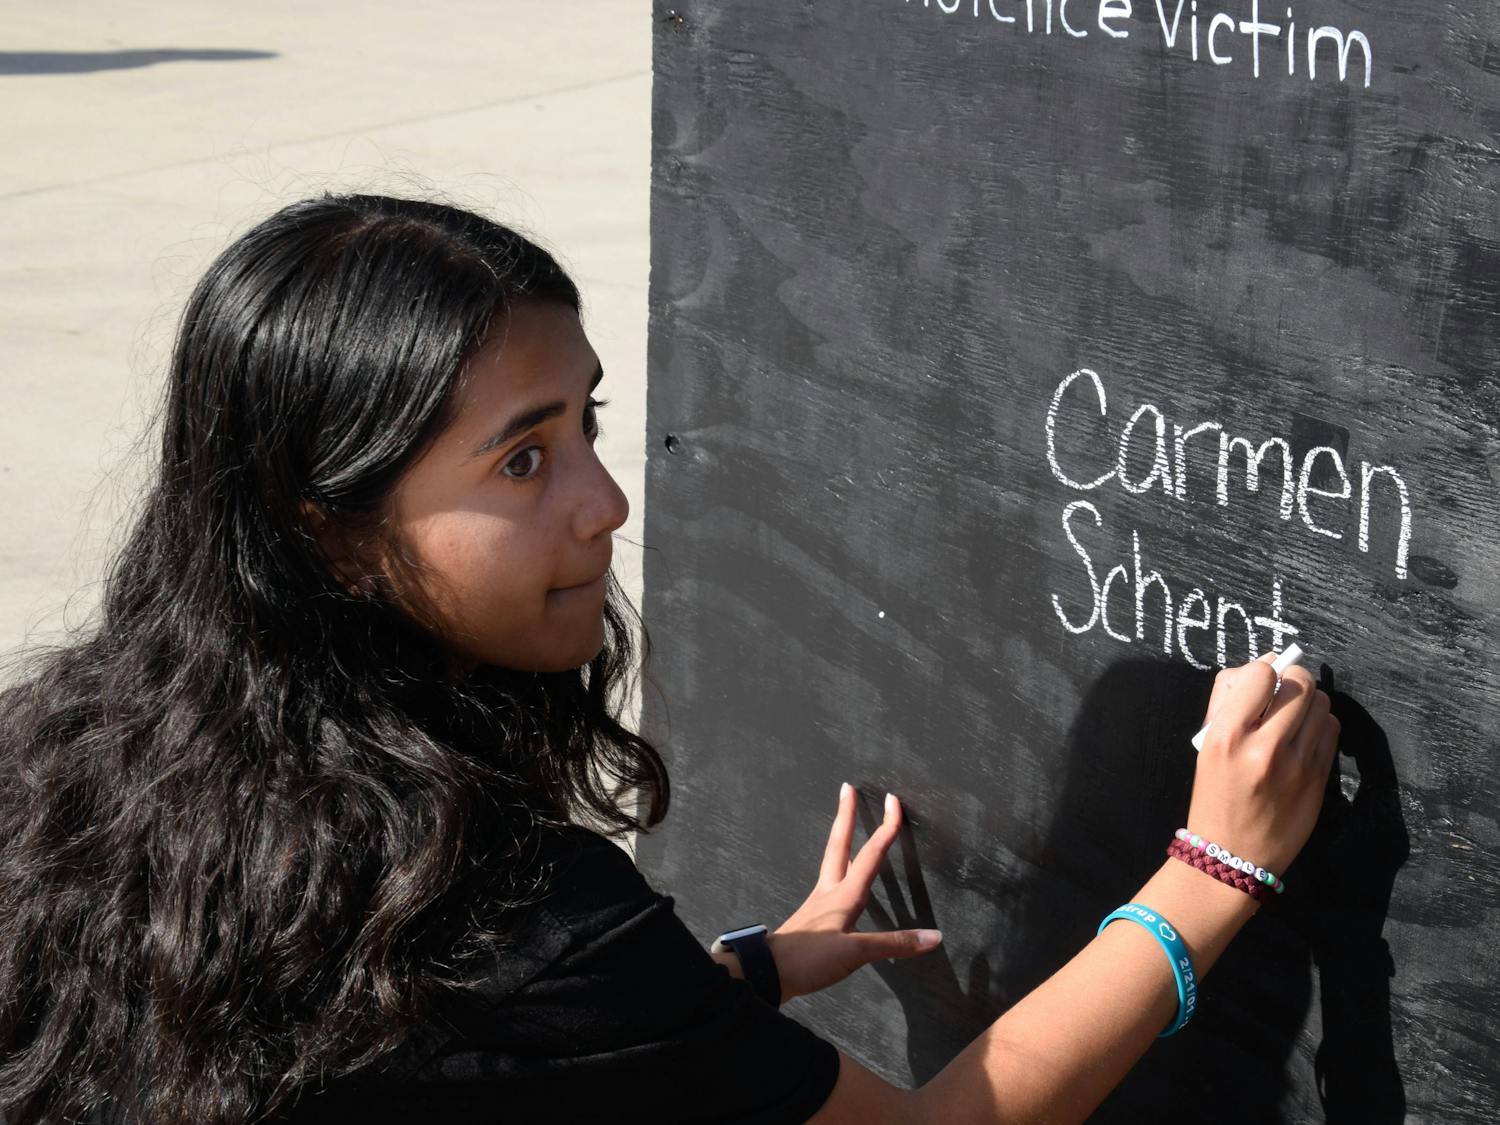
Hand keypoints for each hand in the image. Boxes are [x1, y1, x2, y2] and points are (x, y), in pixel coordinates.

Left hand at [769, 784, 942, 1002]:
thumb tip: (933, 936)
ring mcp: (818, 903)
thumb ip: (894, 944)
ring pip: (832, 861)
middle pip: (839, 844)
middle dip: (846, 815)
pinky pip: (828, 882)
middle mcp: (829, 892)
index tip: (892, 802)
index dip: (885, 828)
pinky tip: (839, 879)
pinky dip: (837, 869)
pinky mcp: (812, 917)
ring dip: (841, 839)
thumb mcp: (855, 953)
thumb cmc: (809, 958)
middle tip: (847, 789)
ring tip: (845, 826)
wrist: (767, 972)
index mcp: (844, 895)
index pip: (870, 855)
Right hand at [1186, 652, 1340, 875]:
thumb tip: (1266, 664)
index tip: (1262, 681)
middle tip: (1284, 690)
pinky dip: (1320, 724)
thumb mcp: (1206, 746)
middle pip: (1300, 683)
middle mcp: (1264, 747)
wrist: (1232, 854)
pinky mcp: (1319, 778)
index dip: (1263, 670)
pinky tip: (1304, 736)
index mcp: (1226, 736)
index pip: (1259, 674)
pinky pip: (1332, 729)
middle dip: (1293, 679)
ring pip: (1322, 704)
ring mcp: (1297, 764)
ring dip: (1309, 701)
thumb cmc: (1214, 794)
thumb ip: (1229, 703)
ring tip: (1293, 716)